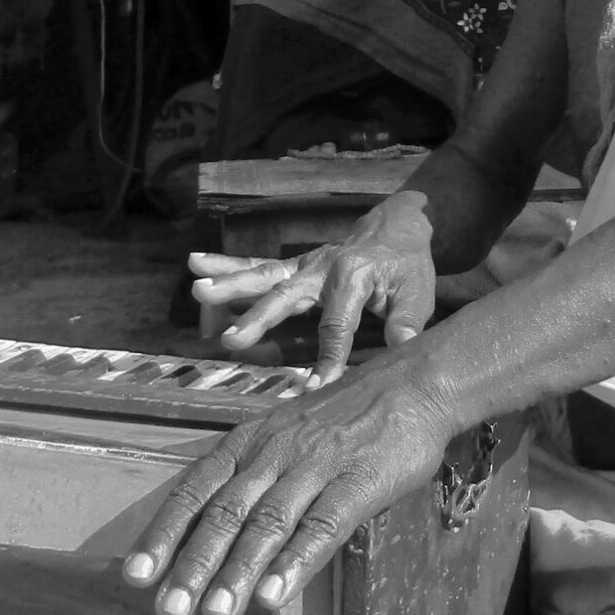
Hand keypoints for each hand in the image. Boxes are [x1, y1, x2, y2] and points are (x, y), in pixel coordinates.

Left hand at [121, 355, 460, 614]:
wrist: (414, 384)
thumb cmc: (346, 416)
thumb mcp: (286, 433)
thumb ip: (254, 476)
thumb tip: (215, 532)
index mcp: (250, 441)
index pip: (195, 489)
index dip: (164, 533)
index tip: (135, 577)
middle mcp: (274, 453)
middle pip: (224, 512)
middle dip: (193, 565)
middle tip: (168, 612)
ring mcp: (316, 466)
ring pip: (267, 523)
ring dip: (237, 571)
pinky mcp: (359, 482)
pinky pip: (322, 526)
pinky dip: (295, 562)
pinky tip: (274, 596)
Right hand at [190, 191, 437, 384]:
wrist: (398, 226)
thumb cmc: (408, 265)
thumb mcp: (417, 292)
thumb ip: (406, 323)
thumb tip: (403, 351)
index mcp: (353, 277)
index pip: (338, 324)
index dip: (328, 357)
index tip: (315, 388)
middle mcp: (322, 268)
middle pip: (286, 296)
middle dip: (258, 318)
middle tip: (230, 338)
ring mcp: (304, 265)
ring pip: (264, 276)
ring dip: (230, 284)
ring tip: (196, 289)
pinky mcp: (295, 266)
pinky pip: (259, 267)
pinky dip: (228, 265)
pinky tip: (196, 264)